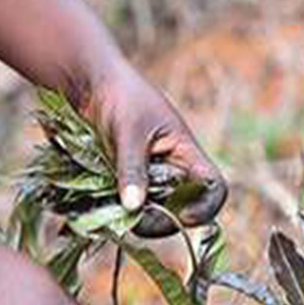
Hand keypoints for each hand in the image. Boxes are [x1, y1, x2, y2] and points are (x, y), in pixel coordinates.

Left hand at [86, 61, 226, 237]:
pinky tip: (103, 201)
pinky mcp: (128, 184)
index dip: (205, 207)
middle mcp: (173, 171)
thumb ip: (131, 168)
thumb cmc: (119, 97)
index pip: (215, 188)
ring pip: (155, 214)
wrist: (89, 85)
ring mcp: (150, 180)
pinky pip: (131, 208)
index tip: (181, 216)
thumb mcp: (128, 131)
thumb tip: (133, 207)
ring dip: (139, 217)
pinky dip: (121, 210)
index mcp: (186, 153)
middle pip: (183, 210)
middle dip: (162, 219)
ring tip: (113, 204)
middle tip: (133, 216)